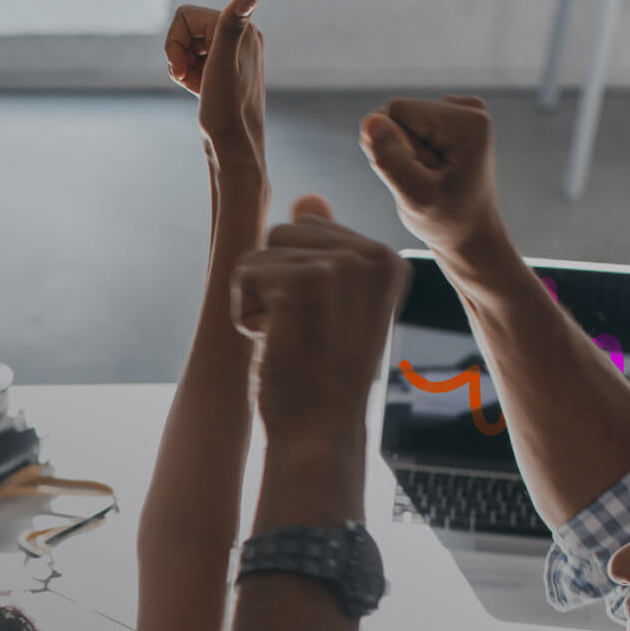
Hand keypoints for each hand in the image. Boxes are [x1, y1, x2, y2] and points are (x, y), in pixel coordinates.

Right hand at [165, 0, 265, 158]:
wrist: (234, 148)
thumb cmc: (226, 110)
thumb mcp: (222, 66)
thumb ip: (230, 27)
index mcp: (243, 31)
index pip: (186, 16)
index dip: (174, 42)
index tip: (180, 69)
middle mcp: (243, 37)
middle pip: (188, 30)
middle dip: (179, 54)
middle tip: (187, 80)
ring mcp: (236, 54)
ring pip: (190, 46)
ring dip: (184, 66)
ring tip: (195, 88)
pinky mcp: (228, 70)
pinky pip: (198, 61)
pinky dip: (190, 74)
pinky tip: (199, 92)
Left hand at [234, 197, 410, 439]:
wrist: (318, 433)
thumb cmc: (321, 376)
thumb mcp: (332, 305)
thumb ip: (325, 247)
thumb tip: (307, 197)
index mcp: (386, 258)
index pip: (310, 230)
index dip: (298, 283)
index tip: (322, 327)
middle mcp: (372, 254)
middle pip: (283, 232)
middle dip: (275, 284)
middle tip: (305, 335)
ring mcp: (339, 265)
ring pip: (260, 252)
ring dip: (259, 299)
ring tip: (292, 340)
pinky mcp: (301, 280)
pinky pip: (243, 272)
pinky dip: (245, 314)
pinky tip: (276, 344)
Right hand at [359, 96, 502, 260]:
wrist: (470, 235)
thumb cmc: (447, 221)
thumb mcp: (415, 198)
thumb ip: (391, 160)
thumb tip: (370, 121)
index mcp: (468, 122)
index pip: (397, 111)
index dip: (393, 147)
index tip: (417, 176)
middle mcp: (470, 108)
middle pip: (399, 113)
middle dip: (399, 150)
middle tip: (422, 181)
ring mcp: (463, 110)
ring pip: (401, 121)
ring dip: (405, 153)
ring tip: (427, 180)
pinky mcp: (453, 117)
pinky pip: (408, 125)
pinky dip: (411, 151)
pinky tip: (429, 172)